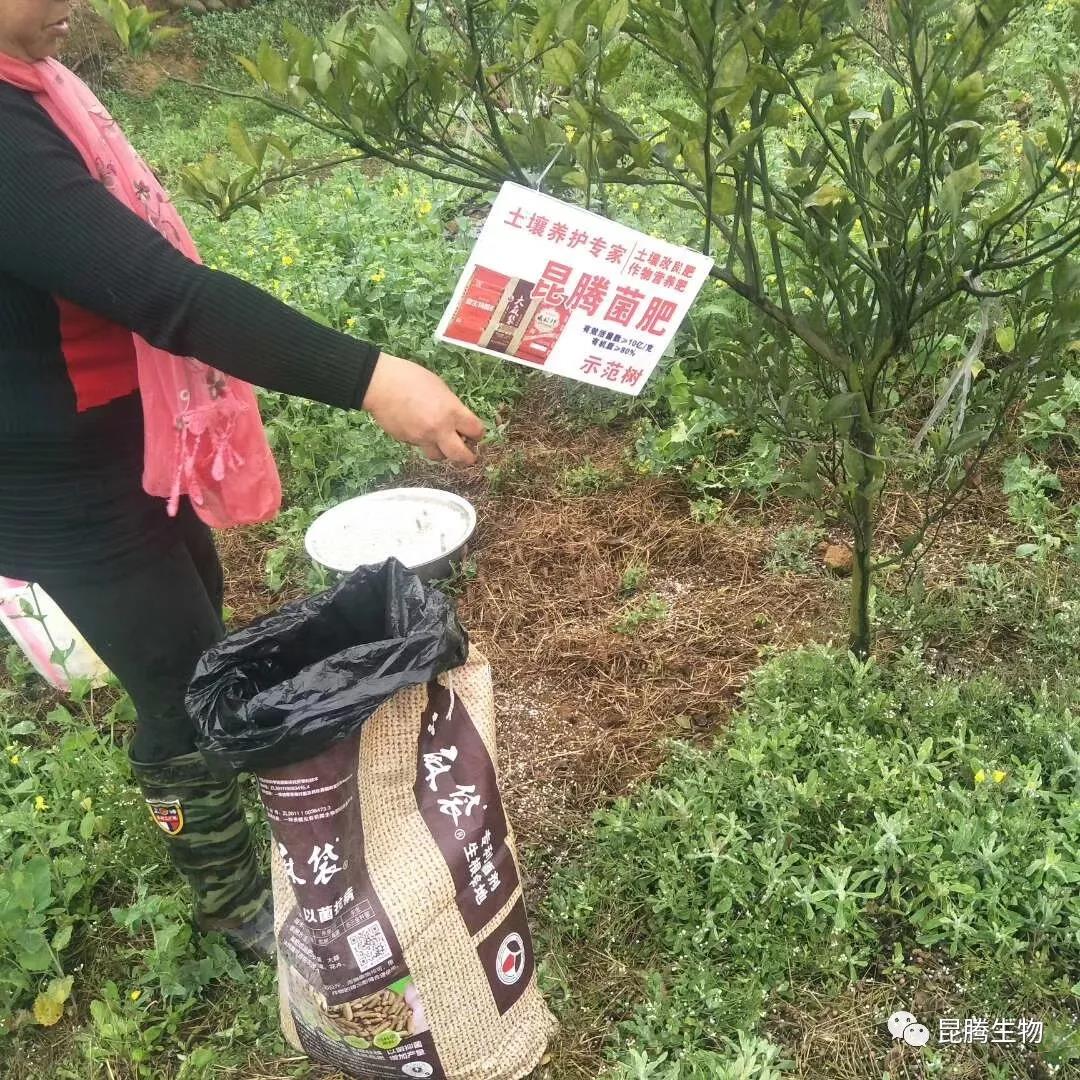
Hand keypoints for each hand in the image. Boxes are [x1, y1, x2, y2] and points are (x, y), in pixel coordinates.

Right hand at [362, 353, 485, 464]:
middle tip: (469, 456)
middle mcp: (439, 429)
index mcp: (451, 411)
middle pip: (460, 456)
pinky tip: (418, 428)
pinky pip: (420, 447)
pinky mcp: (407, 441)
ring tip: (441, 442)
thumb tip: (457, 420)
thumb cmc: (410, 377)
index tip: (476, 434)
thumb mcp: (440, 387)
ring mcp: (421, 438)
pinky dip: (423, 442)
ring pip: (438, 456)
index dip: (478, 434)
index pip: (476, 431)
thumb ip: (451, 406)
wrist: (380, 384)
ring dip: (443, 452)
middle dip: (467, 458)